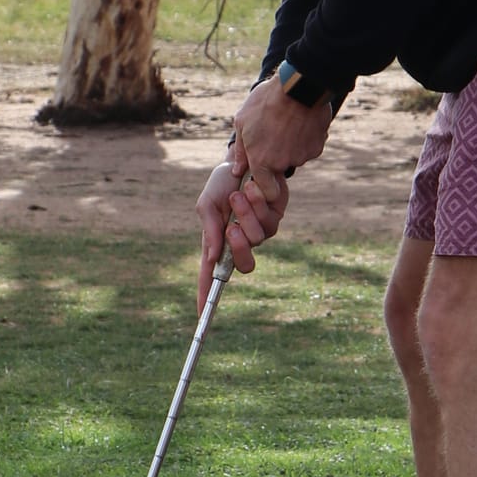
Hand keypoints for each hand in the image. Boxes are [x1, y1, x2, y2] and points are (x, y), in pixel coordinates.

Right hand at [196, 157, 288, 305]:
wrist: (243, 160)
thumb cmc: (221, 184)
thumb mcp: (207, 205)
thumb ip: (209, 230)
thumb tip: (212, 257)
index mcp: (218, 243)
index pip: (211, 276)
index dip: (207, 297)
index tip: (202, 316)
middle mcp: (239, 243)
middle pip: (244, 266)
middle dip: (239, 248)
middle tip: (231, 228)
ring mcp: (259, 232)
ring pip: (258, 239)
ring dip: (246, 214)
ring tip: (238, 194)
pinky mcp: (274, 219)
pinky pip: (269, 222)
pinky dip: (257, 203)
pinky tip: (252, 187)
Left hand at [229, 74, 333, 196]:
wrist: (299, 86)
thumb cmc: (266, 101)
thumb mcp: (243, 121)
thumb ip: (241, 150)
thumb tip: (238, 170)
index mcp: (261, 161)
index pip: (267, 191)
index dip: (266, 186)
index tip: (264, 174)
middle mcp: (282, 163)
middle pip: (280, 169)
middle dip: (277, 157)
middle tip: (274, 134)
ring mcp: (302, 156)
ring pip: (295, 157)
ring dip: (291, 145)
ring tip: (287, 122)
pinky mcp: (317, 147)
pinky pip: (309, 148)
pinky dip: (305, 139)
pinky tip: (300, 121)